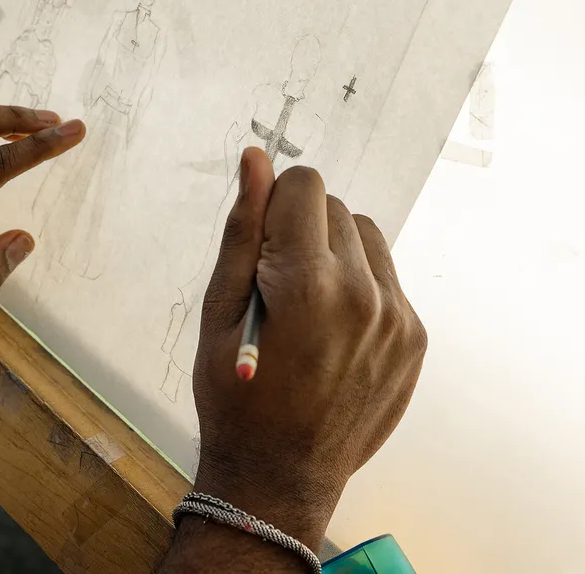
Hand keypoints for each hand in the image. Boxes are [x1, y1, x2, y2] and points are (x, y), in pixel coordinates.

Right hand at [191, 148, 425, 546]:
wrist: (279, 474)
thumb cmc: (235, 395)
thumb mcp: (218, 309)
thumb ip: (242, 229)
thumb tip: (255, 159)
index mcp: (308, 282)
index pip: (304, 185)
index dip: (272, 204)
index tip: (258, 247)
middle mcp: (365, 293)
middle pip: (335, 207)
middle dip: (300, 229)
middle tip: (275, 285)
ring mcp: (397, 318)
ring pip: (367, 236)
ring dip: (334, 251)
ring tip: (305, 302)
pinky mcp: (414, 338)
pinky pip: (387, 277)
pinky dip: (358, 284)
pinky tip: (330, 327)